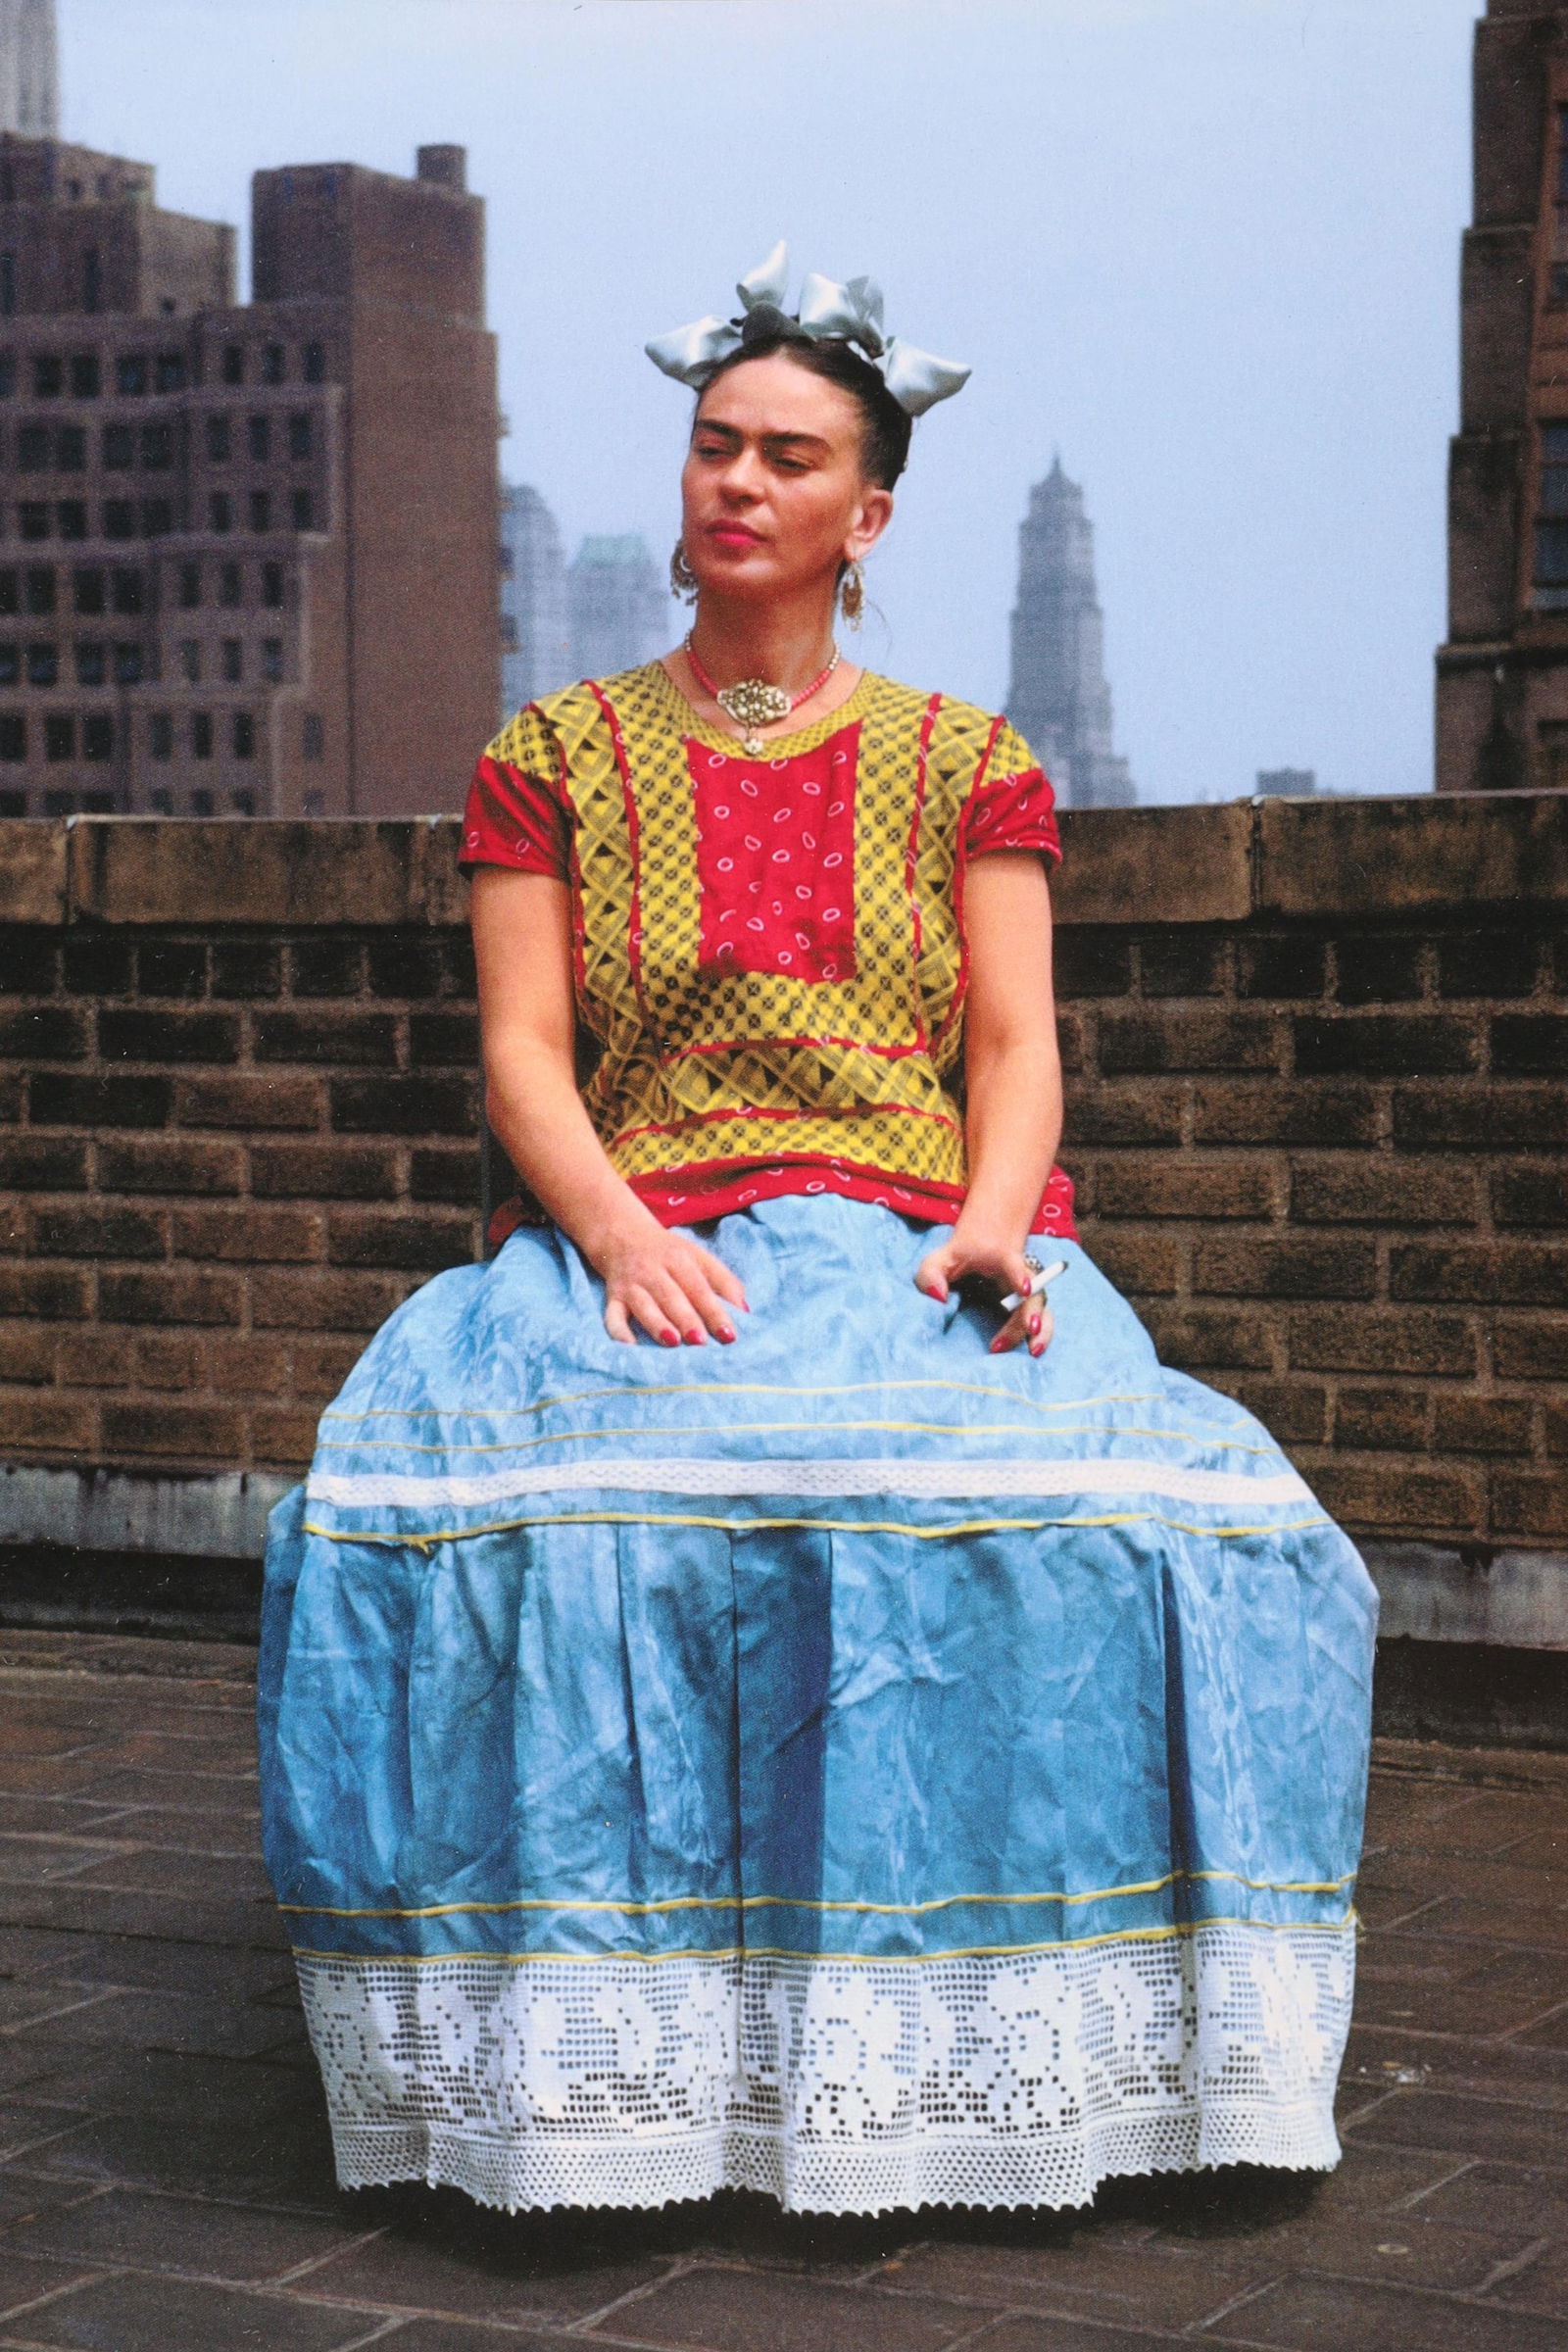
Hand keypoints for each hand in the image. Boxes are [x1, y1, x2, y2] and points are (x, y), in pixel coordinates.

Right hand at [588, 1210, 748, 1347]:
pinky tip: (629, 1346)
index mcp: (680, 1259)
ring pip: (644, 1304)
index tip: (729, 1335)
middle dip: (687, 1319)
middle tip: (701, 1342)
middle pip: (672, 1296)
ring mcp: (631, 1284)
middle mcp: (654, 1270)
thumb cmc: (670, 1253)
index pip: (700, 1287)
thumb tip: (746, 1311)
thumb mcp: (699, 1257)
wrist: (623, 1235)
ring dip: (657, 1324)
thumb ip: (724, 1281)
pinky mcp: (613, 1296)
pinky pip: (612, 1314)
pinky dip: (618, 1331)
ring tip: (672, 1342)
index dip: (715, 1311)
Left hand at [915, 1231, 1052, 1358]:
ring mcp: (1027, 1293)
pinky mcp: (1027, 1308)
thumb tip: (938, 1298)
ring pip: (1042, 1310)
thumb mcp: (938, 1260)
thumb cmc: (957, 1258)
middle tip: (1028, 1329)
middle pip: (1032, 1293)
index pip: (1012, 1264)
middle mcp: (1020, 1276)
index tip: (1024, 1289)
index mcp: (1000, 1259)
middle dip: (1031, 1312)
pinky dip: (1041, 1338)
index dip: (1019, 1275)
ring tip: (1032, 1351)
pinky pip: (1042, 1323)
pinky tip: (1032, 1353)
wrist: (981, 1249)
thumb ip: (930, 1274)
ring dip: (1041, 1330)